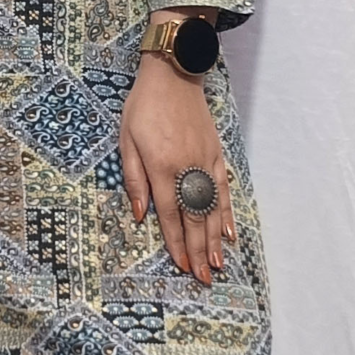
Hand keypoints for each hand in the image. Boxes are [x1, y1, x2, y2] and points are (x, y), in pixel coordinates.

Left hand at [118, 26, 235, 284]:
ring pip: (212, 208)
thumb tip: (139, 215)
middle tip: (205, 279)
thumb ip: (134, 179)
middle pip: (194, 218)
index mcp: (162, 168)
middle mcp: (187, 169)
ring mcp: (205, 162)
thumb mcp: (126, 141)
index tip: (182, 268)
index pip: (170, 215)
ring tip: (218, 265)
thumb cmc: (143, 107)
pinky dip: (227, 212)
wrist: (173, 74)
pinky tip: (229, 232)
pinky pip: (223, 189)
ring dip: (215, 239)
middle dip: (199, 252)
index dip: (176, 244)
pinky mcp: (216, 154)